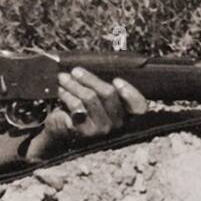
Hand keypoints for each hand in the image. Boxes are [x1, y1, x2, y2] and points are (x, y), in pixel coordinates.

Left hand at [32, 67, 148, 153]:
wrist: (62, 130)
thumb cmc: (83, 110)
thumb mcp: (98, 99)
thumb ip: (104, 88)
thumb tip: (98, 68)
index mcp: (127, 115)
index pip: (140, 106)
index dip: (130, 92)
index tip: (116, 80)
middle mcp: (118, 125)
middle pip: (108, 94)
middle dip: (90, 79)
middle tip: (76, 71)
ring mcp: (102, 129)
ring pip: (90, 97)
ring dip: (74, 84)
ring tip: (64, 78)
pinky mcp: (85, 132)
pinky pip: (77, 106)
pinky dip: (67, 95)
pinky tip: (61, 90)